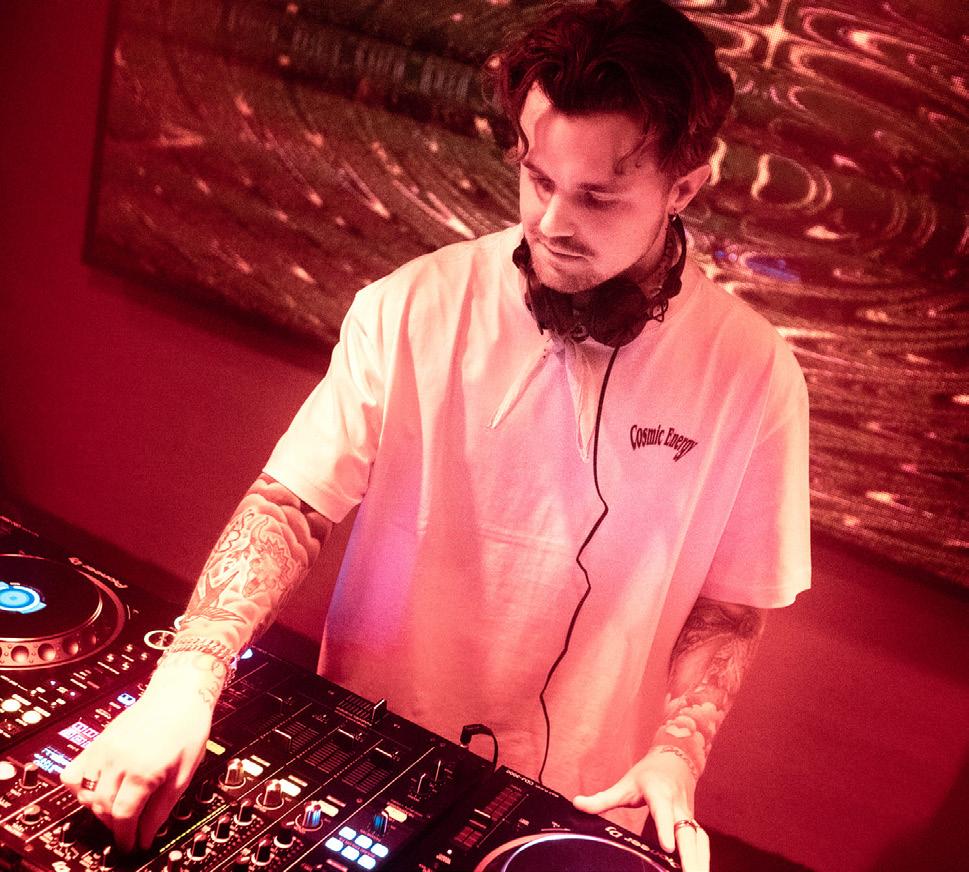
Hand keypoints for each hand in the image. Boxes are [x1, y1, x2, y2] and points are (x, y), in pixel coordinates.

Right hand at [60, 676, 214, 852]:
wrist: (180, 692)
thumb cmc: (188, 726)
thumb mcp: (185, 772)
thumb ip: (163, 807)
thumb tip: (148, 834)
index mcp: (142, 770)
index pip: (123, 817)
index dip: (127, 837)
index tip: (133, 845)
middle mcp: (118, 761)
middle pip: (103, 809)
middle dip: (115, 826)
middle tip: (130, 829)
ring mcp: (104, 749)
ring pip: (86, 794)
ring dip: (99, 809)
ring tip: (119, 809)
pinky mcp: (98, 741)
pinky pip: (74, 772)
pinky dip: (80, 787)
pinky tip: (99, 789)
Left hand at [573, 746, 710, 871]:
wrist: (675, 760)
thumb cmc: (649, 773)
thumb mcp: (625, 784)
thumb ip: (603, 798)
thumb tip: (577, 803)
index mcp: (659, 794)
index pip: (663, 812)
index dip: (665, 828)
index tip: (667, 847)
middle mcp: (678, 807)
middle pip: (688, 834)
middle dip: (692, 858)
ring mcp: (688, 817)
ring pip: (699, 841)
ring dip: (700, 862)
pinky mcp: (693, 825)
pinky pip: (700, 845)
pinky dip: (701, 860)